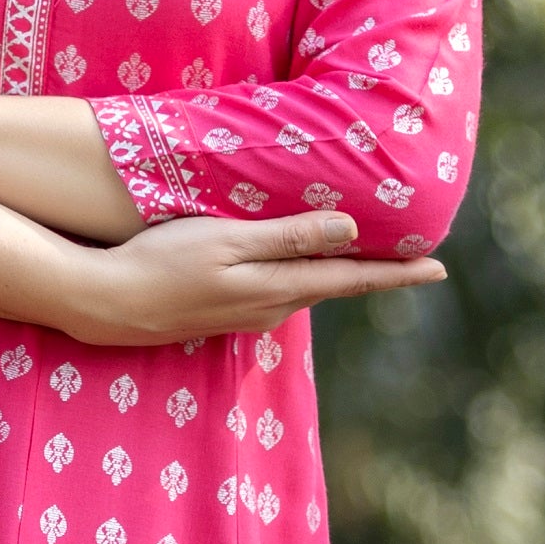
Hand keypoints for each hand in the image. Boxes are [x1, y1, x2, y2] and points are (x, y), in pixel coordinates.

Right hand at [60, 206, 443, 349]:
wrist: (105, 304)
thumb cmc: (162, 262)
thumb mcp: (227, 241)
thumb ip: (288, 236)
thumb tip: (350, 229)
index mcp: (279, 287)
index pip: (353, 278)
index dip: (398, 272)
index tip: (440, 268)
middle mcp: (272, 307)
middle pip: (335, 285)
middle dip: (376, 271)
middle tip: (416, 258)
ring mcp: (247, 314)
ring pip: (306, 289)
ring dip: (338, 273)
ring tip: (369, 257)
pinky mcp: (224, 313)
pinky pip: (279, 291)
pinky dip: (303, 276)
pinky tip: (301, 266)